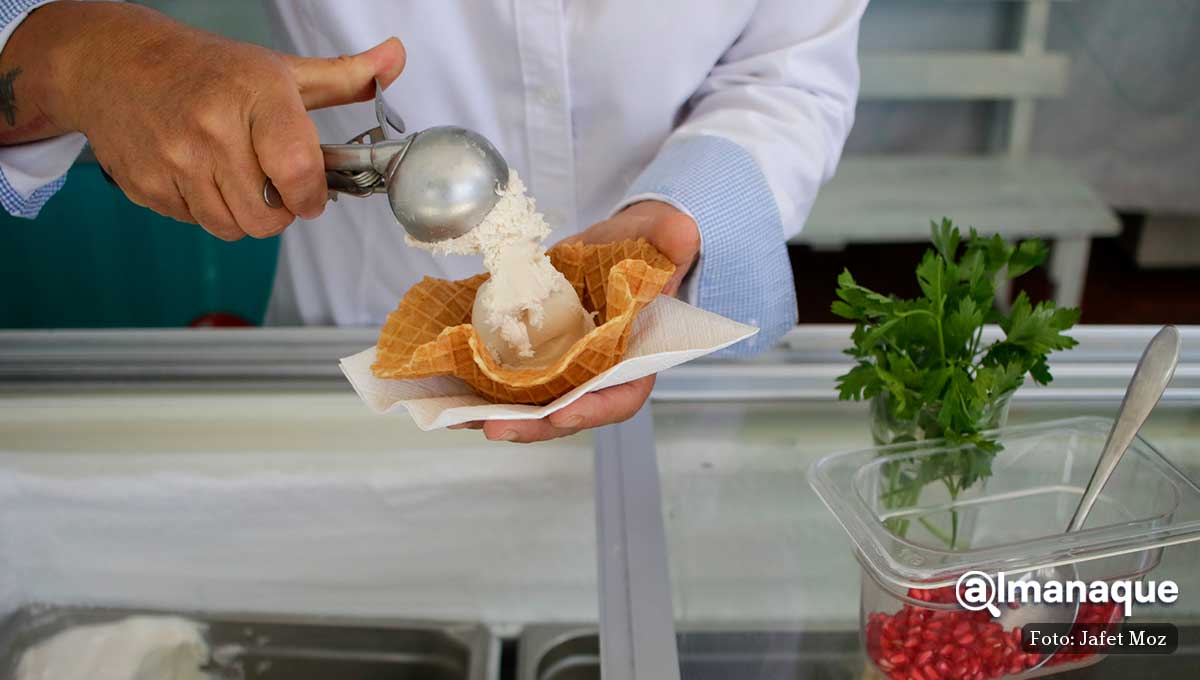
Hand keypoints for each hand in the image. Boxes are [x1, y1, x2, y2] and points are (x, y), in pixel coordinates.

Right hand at [0, 2, 403, 239]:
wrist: (111, 62)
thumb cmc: (208, 68)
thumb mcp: (279, 69)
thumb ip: (345, 76)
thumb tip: (398, 58)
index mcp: (255, 95)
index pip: (298, 170)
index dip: (312, 196)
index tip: (312, 194)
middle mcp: (212, 128)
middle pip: (266, 217)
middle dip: (280, 213)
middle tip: (274, 187)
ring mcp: (174, 158)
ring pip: (231, 228)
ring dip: (245, 216)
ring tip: (240, 181)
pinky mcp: (145, 183)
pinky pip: (194, 222)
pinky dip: (206, 209)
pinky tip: (201, 175)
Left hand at [452, 200, 699, 441]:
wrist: (614, 245)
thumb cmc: (643, 249)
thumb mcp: (661, 237)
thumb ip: (669, 238)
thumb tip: (682, 234)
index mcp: (636, 356)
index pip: (622, 395)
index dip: (594, 408)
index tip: (563, 413)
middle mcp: (597, 373)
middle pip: (567, 412)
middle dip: (532, 424)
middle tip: (495, 427)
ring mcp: (564, 369)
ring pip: (531, 406)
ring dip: (494, 416)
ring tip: (458, 419)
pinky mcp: (535, 358)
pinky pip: (506, 384)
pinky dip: (477, 392)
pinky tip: (447, 395)